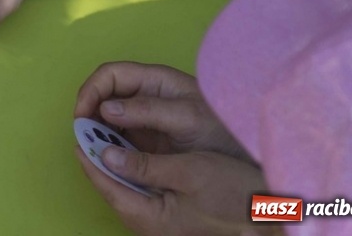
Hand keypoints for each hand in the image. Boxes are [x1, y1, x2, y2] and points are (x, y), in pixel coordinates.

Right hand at [75, 63, 250, 160]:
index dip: (91, 90)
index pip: (110, 74)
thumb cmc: (222, 131)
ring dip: (96, 130)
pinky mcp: (148, 140)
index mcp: (155, 80)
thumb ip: (148, 111)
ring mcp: (146, 118)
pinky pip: (119, 137)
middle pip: (104, 94)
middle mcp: (146, 95)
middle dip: (89, 111)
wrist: (247, 160)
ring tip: (91, 148)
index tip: (82, 115)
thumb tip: (105, 108)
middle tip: (83, 135)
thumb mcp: (187, 118)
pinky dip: (108, 145)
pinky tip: (107, 157)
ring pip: (108, 117)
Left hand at [78, 145, 260, 235]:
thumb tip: (105, 155)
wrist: (273, 217)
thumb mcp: (189, 172)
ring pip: (127, 188)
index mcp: (149, 218)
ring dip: (117, 161)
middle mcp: (150, 225)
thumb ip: (144, 165)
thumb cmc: (236, 195)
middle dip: (100, 156)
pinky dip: (135, 169)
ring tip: (107, 132)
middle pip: (113, 186)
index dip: (89, 155)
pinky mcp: (174, 218)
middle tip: (91, 125)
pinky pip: (144, 191)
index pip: (106, 183)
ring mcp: (162, 223)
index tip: (78, 129)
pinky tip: (135, 150)